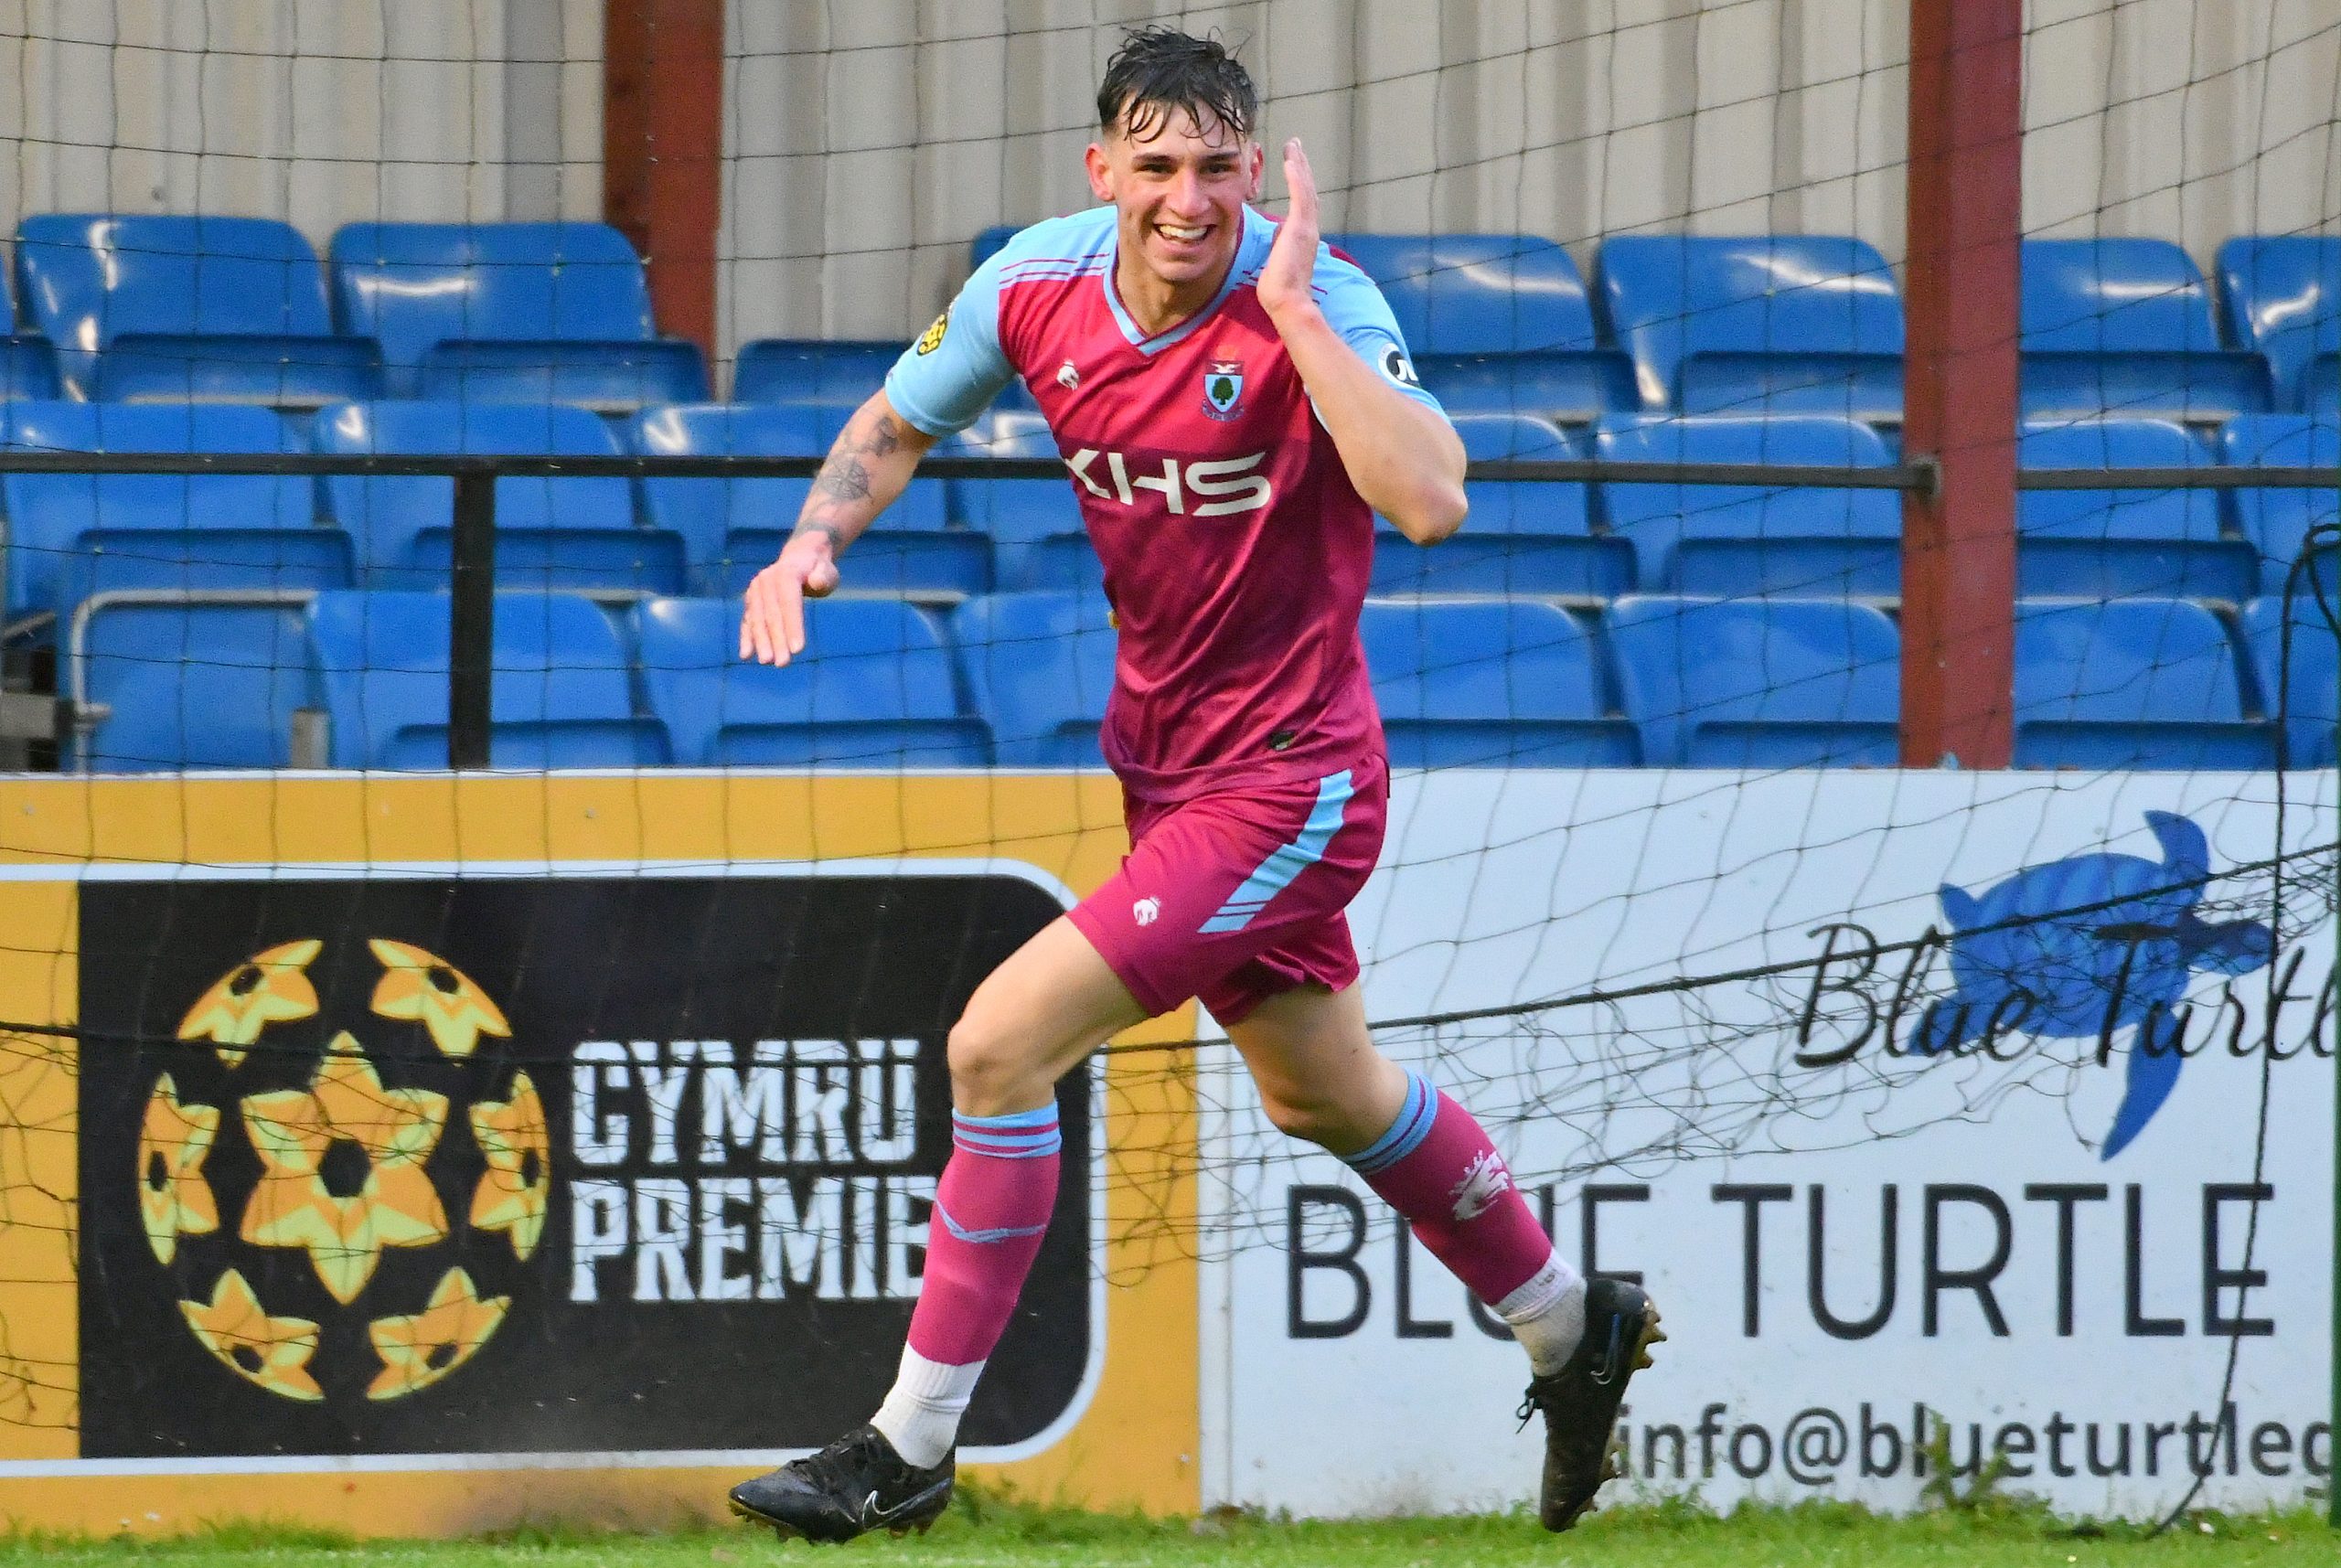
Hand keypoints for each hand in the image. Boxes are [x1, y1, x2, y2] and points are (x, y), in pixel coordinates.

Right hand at [738, 529, 839, 665]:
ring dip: (761, 642)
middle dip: (777, 640)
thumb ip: (823, 577)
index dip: (793, 626)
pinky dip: (747, 637)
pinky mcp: (751, 600)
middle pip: (772, 614)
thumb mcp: (827, 570)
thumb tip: (817, 582)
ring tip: (766, 662)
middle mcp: (766, 580)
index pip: (789, 603)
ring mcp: (756, 590)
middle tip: (783, 664)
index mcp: (786, 573)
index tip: (798, 650)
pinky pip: (747, 620)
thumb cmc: (818, 569)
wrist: (799, 557)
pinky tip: (746, 655)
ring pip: (758, 619)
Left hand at [1256, 138, 1320, 324]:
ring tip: (1293, 145)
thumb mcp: (1277, 260)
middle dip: (1301, 166)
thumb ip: (1279, 243)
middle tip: (1295, 146)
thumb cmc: (1279, 289)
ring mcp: (1306, 227)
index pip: (1302, 202)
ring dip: (1299, 165)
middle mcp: (1308, 228)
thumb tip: (1277, 234)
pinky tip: (1291, 160)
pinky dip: (1296, 176)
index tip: (1293, 165)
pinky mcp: (1301, 228)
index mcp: (1302, 235)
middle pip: (1307, 189)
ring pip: (1305, 188)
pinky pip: (1300, 195)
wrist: (1287, 302)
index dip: (1298, 182)